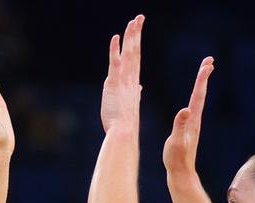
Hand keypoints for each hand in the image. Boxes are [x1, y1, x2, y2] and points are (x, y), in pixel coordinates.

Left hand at [100, 15, 144, 133]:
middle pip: (135, 51)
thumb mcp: (130, 105)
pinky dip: (116, 49)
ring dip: (131, 36)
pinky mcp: (115, 83)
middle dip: (137, 33)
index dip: (137, 44)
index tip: (138, 31)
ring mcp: (124, 80)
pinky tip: (116, 37)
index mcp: (133, 83)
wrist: (124, 133)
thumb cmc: (124, 123)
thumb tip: (139, 88)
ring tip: (134, 21)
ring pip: (129, 53)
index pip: (136, 59)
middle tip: (139, 18)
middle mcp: (130, 78)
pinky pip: (116, 62)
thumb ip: (134, 93)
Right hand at [163, 57, 212, 174]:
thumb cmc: (176, 159)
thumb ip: (180, 126)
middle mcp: (194, 119)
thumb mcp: (176, 142)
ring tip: (204, 72)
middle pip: (200, 93)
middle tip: (209, 60)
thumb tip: (185, 109)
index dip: (202, 79)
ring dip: (201, 84)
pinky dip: (194, 96)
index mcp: (192, 120)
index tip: (208, 64)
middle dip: (204, 76)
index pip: (198, 95)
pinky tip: (193, 97)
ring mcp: (192, 124)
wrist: (181, 173)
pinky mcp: (188, 129)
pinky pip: (193, 107)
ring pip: (198, 99)